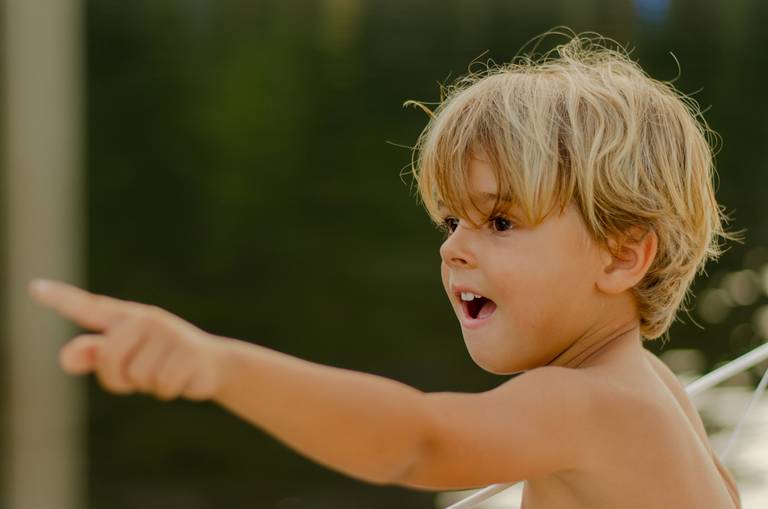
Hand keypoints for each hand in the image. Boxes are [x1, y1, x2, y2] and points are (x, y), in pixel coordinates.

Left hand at [28, 278, 227, 401]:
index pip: (87, 307)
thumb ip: (91, 355)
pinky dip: (169, 391)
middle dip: (120, 379)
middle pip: (110, 358)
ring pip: (139, 376)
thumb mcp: (124, 358)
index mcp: (125, 318)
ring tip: (164, 372)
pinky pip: (162, 386)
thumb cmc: (158, 359)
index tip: (33, 288)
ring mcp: (170, 333)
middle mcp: (145, 319)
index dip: (60, 299)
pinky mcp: (189, 351)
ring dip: (149, 385)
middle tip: (138, 376)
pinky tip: (181, 378)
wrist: (211, 364)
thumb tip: (67, 356)